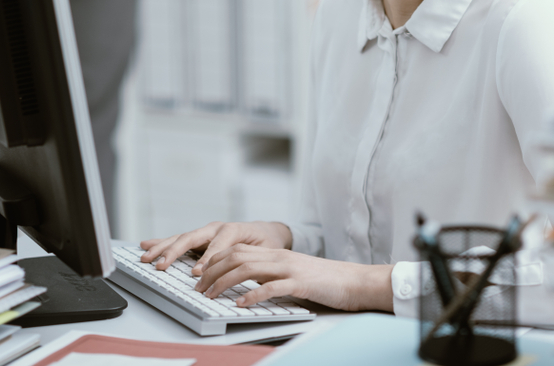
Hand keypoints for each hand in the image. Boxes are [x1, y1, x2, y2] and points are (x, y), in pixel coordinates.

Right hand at [139, 221, 291, 275]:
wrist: (267, 232)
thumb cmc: (266, 242)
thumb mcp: (263, 251)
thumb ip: (245, 258)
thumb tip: (220, 270)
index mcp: (233, 229)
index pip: (216, 244)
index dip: (206, 258)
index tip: (196, 273)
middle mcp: (216, 228)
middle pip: (191, 237)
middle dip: (174, 251)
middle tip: (160, 265)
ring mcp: (206, 232)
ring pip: (181, 238)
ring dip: (162, 247)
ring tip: (145, 254)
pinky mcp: (200, 238)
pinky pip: (179, 239)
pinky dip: (163, 242)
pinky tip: (147, 243)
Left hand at [194, 243, 393, 312]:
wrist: (354, 281)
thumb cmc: (324, 281)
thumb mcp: (291, 273)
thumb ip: (270, 274)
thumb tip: (244, 284)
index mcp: (275, 254)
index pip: (236, 250)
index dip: (214, 261)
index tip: (200, 275)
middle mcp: (279, 257)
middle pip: (236, 256)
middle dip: (212, 271)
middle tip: (198, 287)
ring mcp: (289, 269)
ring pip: (247, 269)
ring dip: (224, 282)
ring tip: (211, 295)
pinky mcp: (299, 283)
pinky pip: (271, 287)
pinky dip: (252, 296)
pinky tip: (240, 304)